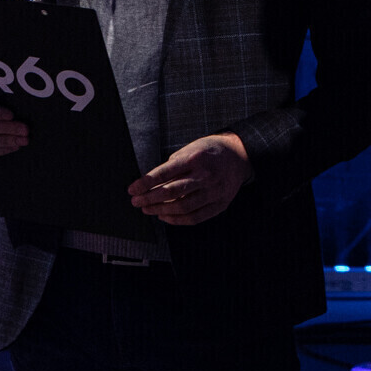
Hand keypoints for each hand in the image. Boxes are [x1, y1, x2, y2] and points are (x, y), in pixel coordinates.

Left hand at [129, 133, 252, 224]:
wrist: (239, 156)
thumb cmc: (209, 152)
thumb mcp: (189, 150)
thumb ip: (172, 167)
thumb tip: (150, 185)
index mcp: (195, 159)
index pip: (164, 173)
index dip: (145, 183)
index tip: (132, 190)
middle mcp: (205, 176)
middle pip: (171, 192)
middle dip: (149, 199)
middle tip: (136, 202)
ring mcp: (214, 192)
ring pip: (182, 207)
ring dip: (160, 210)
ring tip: (148, 209)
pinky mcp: (220, 204)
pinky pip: (195, 218)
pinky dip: (177, 220)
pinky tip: (165, 216)